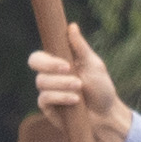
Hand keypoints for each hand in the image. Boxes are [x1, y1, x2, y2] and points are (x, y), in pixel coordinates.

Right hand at [24, 27, 125, 141]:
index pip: (41, 53)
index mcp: (58, 62)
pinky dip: (60, 97)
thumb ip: (80, 48)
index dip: (47, 56)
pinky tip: (75, 100)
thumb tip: (71, 26)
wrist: (106, 115)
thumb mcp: (93, 65)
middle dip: (50, 65)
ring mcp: (47, 91)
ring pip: (41, 81)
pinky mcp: (48, 107)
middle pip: (34, 62)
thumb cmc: (101, 88)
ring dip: (62, 83)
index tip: (66, 62)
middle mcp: (50, 75)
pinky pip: (44, 98)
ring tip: (80, 88)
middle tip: (68, 69)